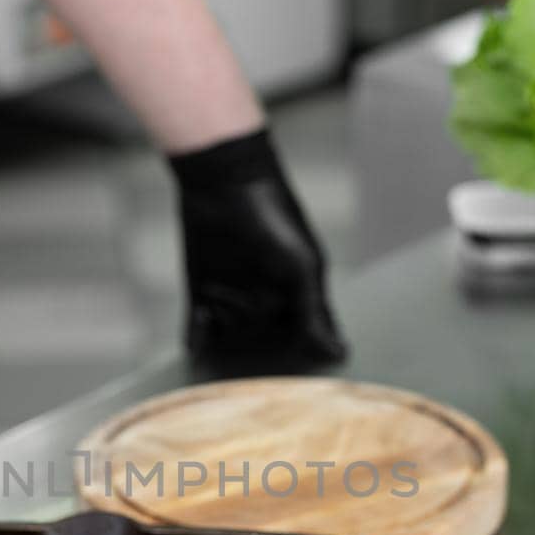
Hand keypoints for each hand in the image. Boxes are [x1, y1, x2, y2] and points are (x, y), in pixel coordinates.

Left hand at [170, 129, 346, 363]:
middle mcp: (267, 303)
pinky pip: (198, 334)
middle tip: (252, 296)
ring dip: (227, 320)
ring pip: (231, 340)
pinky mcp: (200, 296)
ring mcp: (233, 302)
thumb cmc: (272, 216)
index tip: (292, 351)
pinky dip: (198, 338)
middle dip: (256, 326)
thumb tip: (336, 353)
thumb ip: (313, 311)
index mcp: (299, 296)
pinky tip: (200, 325)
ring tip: (223, 289)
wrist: (221, 181)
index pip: (304, 339)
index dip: (301, 350)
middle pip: (264, 343)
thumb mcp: (301, 264)